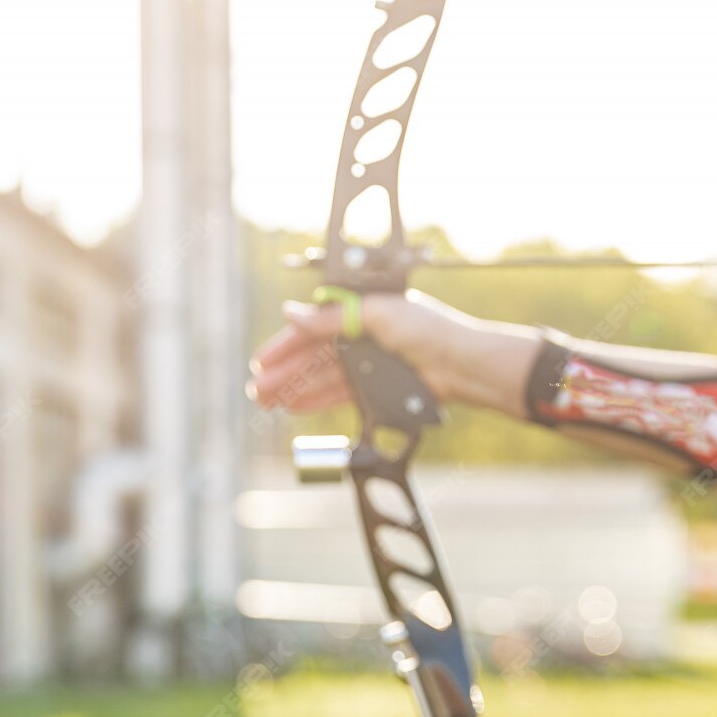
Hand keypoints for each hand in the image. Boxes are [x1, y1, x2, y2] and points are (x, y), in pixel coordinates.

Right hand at [247, 291, 472, 411]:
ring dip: (294, 389)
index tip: (262, 360)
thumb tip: (290, 314)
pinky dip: (317, 400)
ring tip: (267, 402)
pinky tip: (295, 407)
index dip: (286, 344)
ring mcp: (368, 362)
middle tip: (256, 390)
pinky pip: (339, 393)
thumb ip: (330, 319)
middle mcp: (361, 335)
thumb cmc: (427, 329)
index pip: (314, 326)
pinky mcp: (375, 385)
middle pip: (313, 355)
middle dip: (284, 373)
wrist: (460, 364)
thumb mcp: (374, 314)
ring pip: (322, 377)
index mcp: (360, 309)